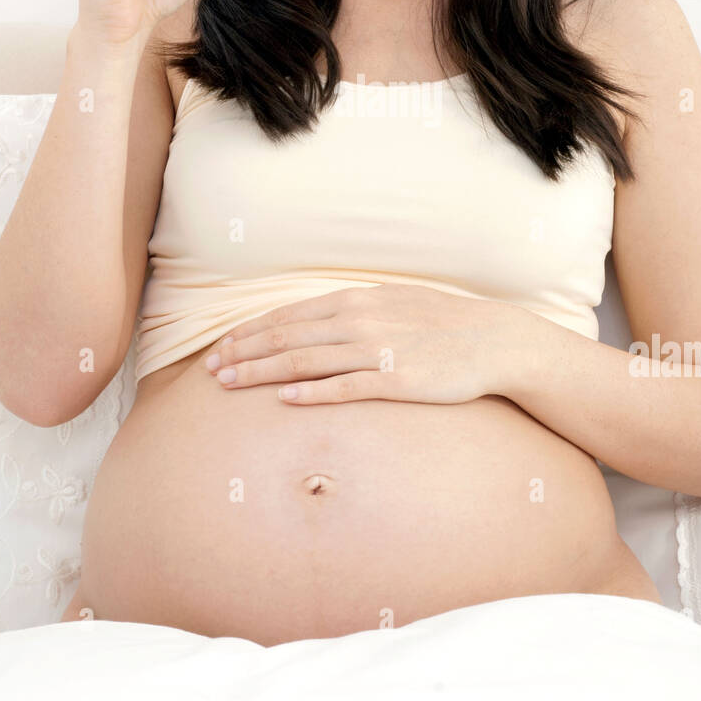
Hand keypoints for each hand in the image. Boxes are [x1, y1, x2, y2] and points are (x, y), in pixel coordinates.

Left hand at [202, 283, 532, 404]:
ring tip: (229, 383)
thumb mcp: (391, 304)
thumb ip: (353, 312)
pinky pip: (345, 387)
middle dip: (244, 352)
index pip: (289, 316)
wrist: (490, 340)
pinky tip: (284, 399)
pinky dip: (311, 392)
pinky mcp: (396, 379)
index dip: (251, 331)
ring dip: (262, 372)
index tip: (222, 345)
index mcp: (356, 301)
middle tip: (210, 369)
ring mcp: (377, 350)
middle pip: (287, 338)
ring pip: (305, 362)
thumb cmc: (439, 324)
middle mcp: (360, 321)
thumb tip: (315, 324)